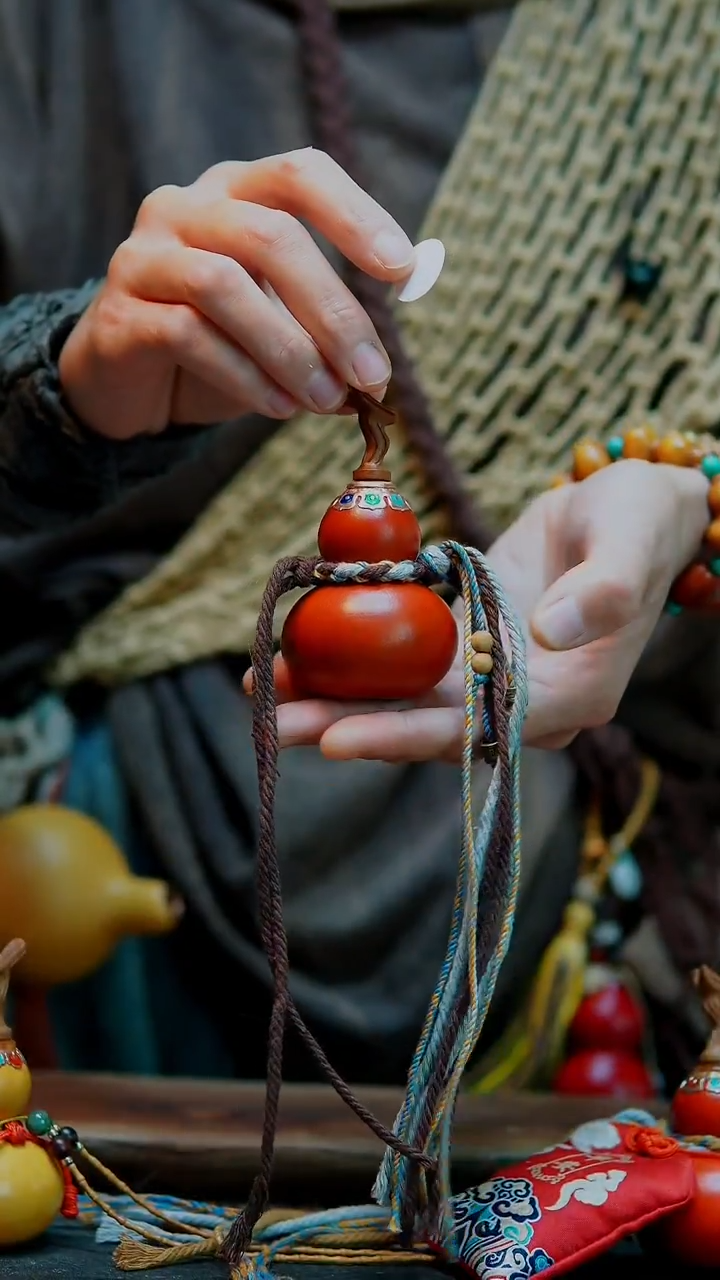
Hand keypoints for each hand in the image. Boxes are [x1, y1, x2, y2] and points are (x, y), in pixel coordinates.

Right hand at [59, 149, 414, 438]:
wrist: (127, 382)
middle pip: (270, 236)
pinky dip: (245, 376)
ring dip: (289, 350)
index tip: (402, 271)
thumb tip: (379, 373)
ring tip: (326, 400)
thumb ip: (324, 331)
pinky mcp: (120, 312)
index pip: (300, 174)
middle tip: (373, 375)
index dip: (355, 215)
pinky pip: (187, 334)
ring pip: (224, 285)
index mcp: (237, 192)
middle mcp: (186, 207)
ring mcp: (144, 255)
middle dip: (332, 311)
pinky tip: (279, 407)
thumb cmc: (217, 343)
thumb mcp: (281, 326)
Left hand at [255, 460, 707, 758]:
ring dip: (337, 697)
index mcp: (572, 693)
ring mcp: (494, 675)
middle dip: (349, 726)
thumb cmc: (641, 520)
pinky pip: (405, 662)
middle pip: (429, 726)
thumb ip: (604, 590)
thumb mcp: (630, 541)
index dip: (409, 737)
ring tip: (263, 689)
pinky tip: (298, 650)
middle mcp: (528, 700)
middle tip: (272, 725)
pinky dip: (354, 659)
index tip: (340, 738)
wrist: (635, 511)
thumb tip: (552, 630)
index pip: (481, 729)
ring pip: (407, 699)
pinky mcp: (469, 645)